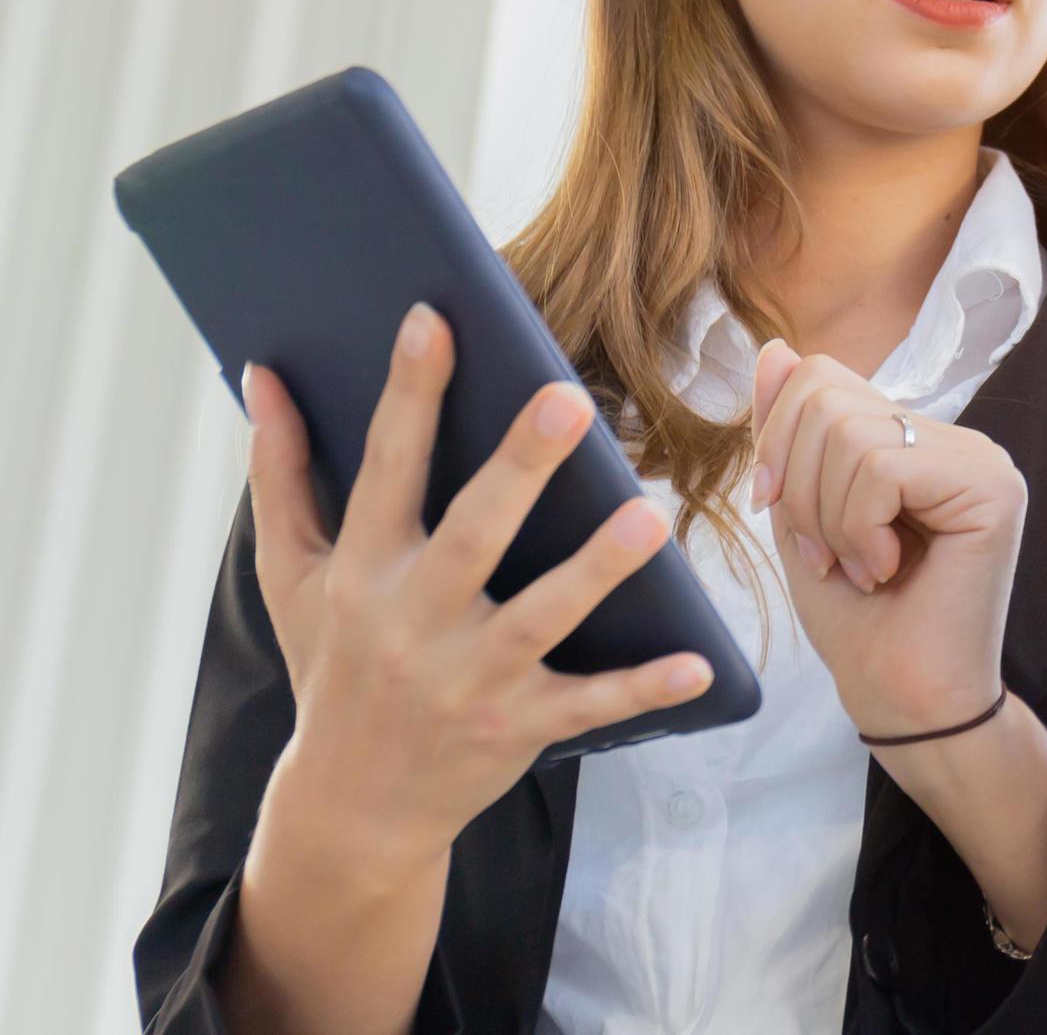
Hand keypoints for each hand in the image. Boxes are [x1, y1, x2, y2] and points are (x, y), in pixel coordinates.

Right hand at [241, 305, 711, 886]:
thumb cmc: (334, 663)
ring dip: (596, 569)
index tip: (432, 319)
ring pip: (541, 617)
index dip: (408, 394)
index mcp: (362, 571)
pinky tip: (700, 664)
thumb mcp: (293, 577)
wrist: (350, 807)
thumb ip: (281, 474)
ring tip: (651, 513)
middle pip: (470, 535)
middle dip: (517, 469)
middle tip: (568, 399)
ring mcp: (469, 680)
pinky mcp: (518, 729)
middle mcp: (412, 622)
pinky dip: (643, 688)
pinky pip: (589, 706)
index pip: (386, 469)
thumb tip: (265, 374)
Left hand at [749, 343, 1022, 735]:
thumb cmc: (859, 623)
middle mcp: (956, 438)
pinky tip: (888, 569)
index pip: (823, 376)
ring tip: (861, 567)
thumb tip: (773, 349)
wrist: (904, 700)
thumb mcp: (800, 515)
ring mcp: (981, 458)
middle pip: (827, 397)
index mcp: (913, 439)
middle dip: (799, 486)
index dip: (779, 441)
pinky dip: (859, 528)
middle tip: (828, 554)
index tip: (786, 516)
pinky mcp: (991, 487)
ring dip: (828, 517)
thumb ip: (789, 435)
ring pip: (850, 432)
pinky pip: (882, 468)